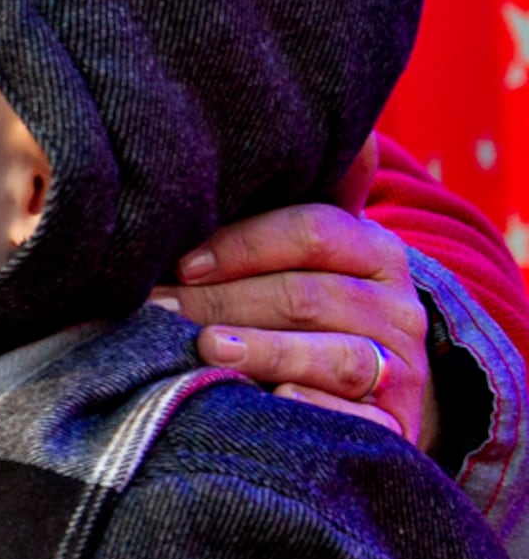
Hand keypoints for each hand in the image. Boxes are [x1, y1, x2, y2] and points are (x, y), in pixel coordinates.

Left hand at [153, 145, 434, 450]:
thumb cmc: (302, 312)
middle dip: (223, 302)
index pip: (313, 230)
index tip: (179, 261)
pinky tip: (271, 405)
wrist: (369, 395)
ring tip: (206, 349)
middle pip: (307, 295)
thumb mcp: (294, 255)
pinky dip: (314, 410)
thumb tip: (236, 133)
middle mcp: (398, 306)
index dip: (242, 244)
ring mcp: (401, 368)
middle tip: (157, 310)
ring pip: (335, 355)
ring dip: (265, 351)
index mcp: (372, 251)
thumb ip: (268, 206)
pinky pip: (360, 420)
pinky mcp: (395, 426)